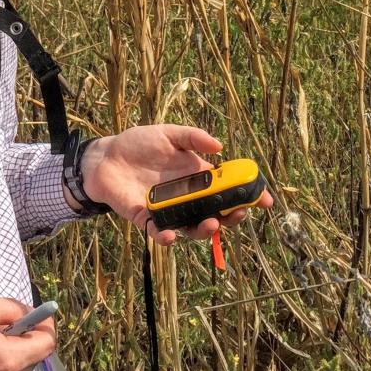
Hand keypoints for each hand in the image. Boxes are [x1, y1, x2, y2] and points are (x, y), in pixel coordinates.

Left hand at [78, 124, 273, 244]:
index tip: (266, 200)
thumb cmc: (138, 143)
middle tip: (237, 214)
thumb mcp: (167, 134)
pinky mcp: (145, 218)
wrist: (105, 156)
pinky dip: (166, 237)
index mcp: (196, 176)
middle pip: (215, 213)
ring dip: (204, 230)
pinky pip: (159, 232)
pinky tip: (171, 235)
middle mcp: (186, 197)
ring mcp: (168, 210)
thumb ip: (192, 137)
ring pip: (192, 228)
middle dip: (230, 218)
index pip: (228, 189)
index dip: (248, 196)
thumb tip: (219, 147)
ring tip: (211, 224)